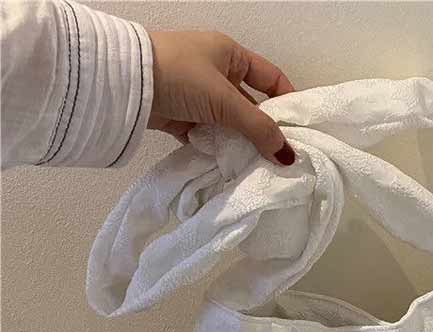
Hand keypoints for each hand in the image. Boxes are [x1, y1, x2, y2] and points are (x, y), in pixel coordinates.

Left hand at [147, 30, 295, 165]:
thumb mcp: (225, 100)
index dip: (287, 102)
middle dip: (263, 131)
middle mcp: (216, 73)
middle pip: (251, 106)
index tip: (300, 130)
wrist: (124, 82)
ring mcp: (198, 96)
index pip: (271, 78)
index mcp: (230, 55)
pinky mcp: (181, 117)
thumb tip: (288, 157)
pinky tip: (231, 167)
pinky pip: (209, 137)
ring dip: (240, 144)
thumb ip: (259, 129)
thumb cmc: (179, 75)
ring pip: (230, 124)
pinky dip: (218, 150)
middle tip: (280, 158)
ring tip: (258, 167)